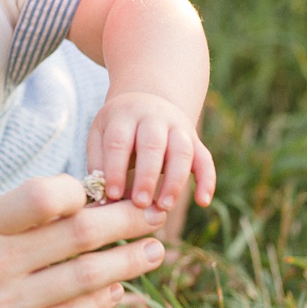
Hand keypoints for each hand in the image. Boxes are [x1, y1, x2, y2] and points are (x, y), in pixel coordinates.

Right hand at [0, 174, 168, 307]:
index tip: (105, 193)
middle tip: (156, 214)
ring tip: (155, 251)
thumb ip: (25, 217)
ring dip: (130, 261)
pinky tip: (119, 287)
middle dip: (127, 220)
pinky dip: (105, 298)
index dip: (81, 192)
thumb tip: (95, 200)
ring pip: (89, 276)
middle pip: (78, 234)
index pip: (43, 196)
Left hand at [87, 91, 215, 210]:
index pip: (119, 141)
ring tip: (164, 207)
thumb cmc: (117, 128)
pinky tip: (203, 201)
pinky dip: (207, 180)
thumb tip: (102, 198)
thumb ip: (99, 163)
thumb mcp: (100, 135)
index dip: (115, 169)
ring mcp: (177, 127)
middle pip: (152, 145)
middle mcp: (153, 118)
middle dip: (147, 176)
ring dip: (175, 181)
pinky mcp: (195, 139)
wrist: (147, 101)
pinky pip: (205, 158)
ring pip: (182, 151)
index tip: (112, 195)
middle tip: (140, 203)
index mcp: (124, 116)